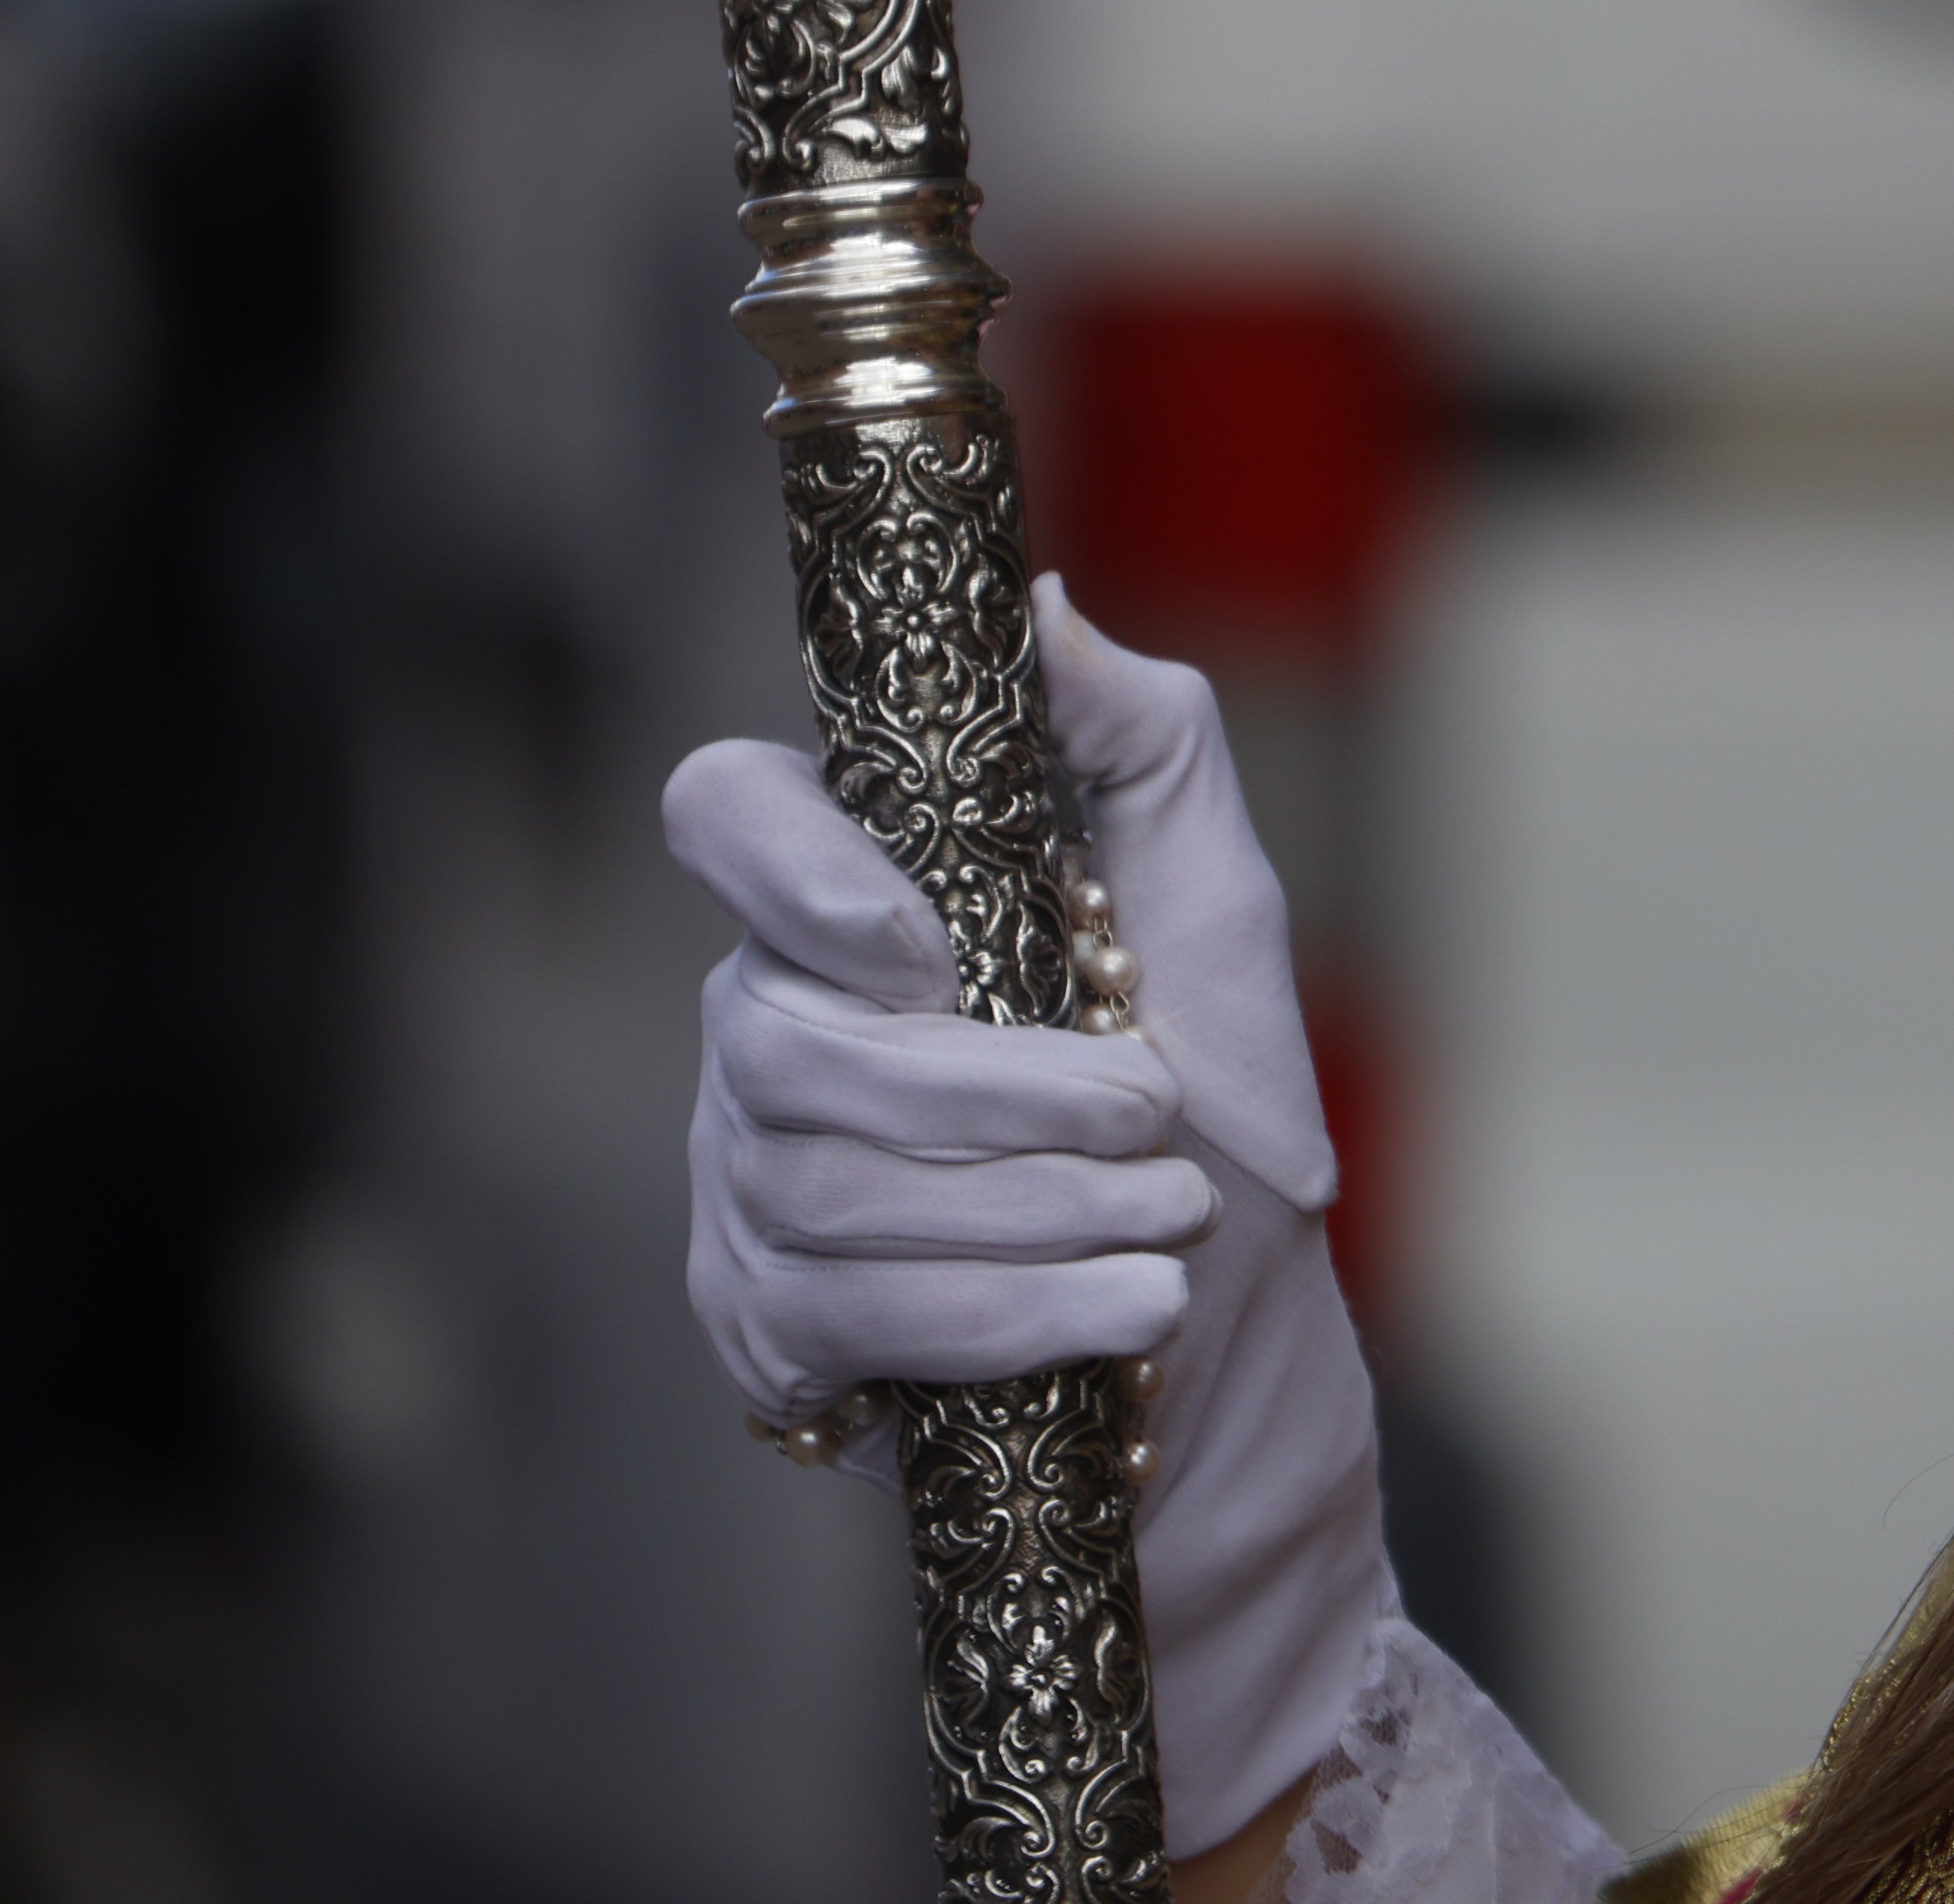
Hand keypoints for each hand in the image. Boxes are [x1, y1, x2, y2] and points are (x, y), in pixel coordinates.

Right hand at [674, 576, 1393, 1854]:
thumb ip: (1146, 745)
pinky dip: (1016, 1313)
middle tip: (1159, 1115)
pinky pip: (848, 1315)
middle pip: (795, 1043)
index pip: (725, 812)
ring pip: (829, 1186)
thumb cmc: (1219, 1110)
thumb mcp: (1219, 911)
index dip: (796, 875)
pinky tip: (1127, 1308)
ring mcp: (746, 1184)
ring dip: (1036, 1209)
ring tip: (1169, 1220)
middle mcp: (766, 1029)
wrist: (1228, 1337)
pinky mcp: (766, 1327)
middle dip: (1008, 1094)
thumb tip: (1043, 615)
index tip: (929, 948)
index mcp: (858, 903)